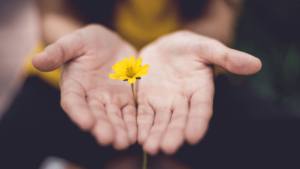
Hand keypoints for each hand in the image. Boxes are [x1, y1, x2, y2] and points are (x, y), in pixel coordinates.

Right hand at [32, 24, 137, 149]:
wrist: (110, 43)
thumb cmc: (88, 41)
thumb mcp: (74, 41)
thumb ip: (58, 51)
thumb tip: (36, 60)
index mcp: (74, 85)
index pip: (73, 101)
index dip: (79, 112)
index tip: (86, 123)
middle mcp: (91, 97)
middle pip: (95, 114)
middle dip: (102, 127)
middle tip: (108, 139)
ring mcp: (109, 99)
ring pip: (114, 117)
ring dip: (119, 130)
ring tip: (124, 142)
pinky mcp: (126, 98)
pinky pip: (130, 112)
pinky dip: (133, 123)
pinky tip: (137, 134)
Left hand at [137, 30, 261, 154]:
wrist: (165, 47)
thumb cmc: (189, 47)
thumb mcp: (207, 47)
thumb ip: (227, 57)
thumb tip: (256, 64)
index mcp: (200, 90)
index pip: (201, 109)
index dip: (198, 122)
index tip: (193, 136)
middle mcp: (183, 101)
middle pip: (179, 120)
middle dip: (174, 134)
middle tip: (167, 147)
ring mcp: (164, 102)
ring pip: (160, 121)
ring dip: (156, 134)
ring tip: (151, 147)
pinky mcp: (146, 100)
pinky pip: (143, 114)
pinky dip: (141, 125)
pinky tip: (137, 136)